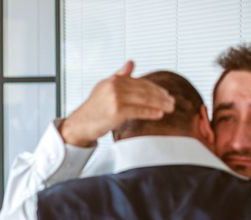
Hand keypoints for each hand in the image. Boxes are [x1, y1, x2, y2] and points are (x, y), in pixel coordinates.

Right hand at [60, 61, 174, 146]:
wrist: (80, 125)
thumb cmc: (92, 110)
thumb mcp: (104, 87)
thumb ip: (119, 75)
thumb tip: (131, 63)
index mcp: (113, 80)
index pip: (140, 82)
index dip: (155, 88)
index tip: (165, 94)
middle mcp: (114, 87)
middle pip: (144, 90)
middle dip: (160, 96)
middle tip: (171, 101)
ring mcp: (115, 99)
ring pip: (144, 100)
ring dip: (160, 104)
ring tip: (169, 108)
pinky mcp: (117, 112)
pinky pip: (139, 111)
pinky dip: (151, 113)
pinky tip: (159, 114)